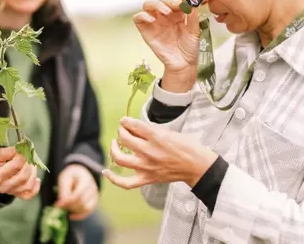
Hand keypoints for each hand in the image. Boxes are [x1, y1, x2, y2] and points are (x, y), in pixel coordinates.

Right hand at [0, 147, 40, 199]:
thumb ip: (9, 151)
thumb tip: (22, 148)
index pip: (16, 165)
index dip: (23, 155)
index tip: (24, 149)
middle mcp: (4, 186)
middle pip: (24, 175)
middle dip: (29, 163)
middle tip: (29, 156)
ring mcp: (11, 192)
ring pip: (28, 185)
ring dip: (34, 173)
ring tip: (32, 164)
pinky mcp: (16, 194)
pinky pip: (29, 194)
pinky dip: (35, 188)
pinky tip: (36, 179)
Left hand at [55, 164, 98, 220]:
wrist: (80, 174)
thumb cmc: (70, 176)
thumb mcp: (64, 179)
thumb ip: (63, 191)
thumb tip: (60, 205)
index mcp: (86, 179)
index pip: (78, 194)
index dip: (67, 201)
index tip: (57, 205)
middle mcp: (93, 188)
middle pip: (82, 202)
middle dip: (69, 206)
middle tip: (59, 206)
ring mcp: (95, 196)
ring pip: (85, 208)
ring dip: (73, 210)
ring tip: (65, 207)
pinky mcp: (94, 202)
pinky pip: (87, 212)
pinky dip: (79, 216)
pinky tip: (70, 216)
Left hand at [102, 117, 218, 189]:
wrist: (197, 167)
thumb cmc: (188, 147)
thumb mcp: (171, 132)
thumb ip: (152, 130)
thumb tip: (135, 128)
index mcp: (157, 137)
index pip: (134, 126)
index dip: (126, 121)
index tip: (125, 120)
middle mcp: (149, 152)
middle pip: (125, 139)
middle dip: (121, 131)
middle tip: (123, 129)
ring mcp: (146, 167)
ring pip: (120, 158)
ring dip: (114, 148)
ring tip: (115, 143)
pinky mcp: (147, 179)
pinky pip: (125, 183)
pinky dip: (113, 178)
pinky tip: (106, 171)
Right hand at [133, 0, 209, 91]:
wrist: (183, 63)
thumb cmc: (188, 48)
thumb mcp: (194, 31)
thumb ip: (193, 17)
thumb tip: (193, 4)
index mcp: (177, 13)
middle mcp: (165, 16)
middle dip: (169, 0)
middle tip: (177, 5)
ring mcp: (154, 22)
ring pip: (148, 5)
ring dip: (156, 5)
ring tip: (166, 12)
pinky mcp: (146, 30)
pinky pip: (138, 18)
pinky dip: (142, 15)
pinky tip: (152, 20)